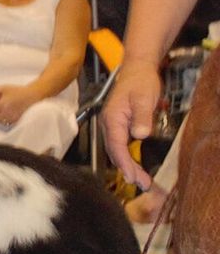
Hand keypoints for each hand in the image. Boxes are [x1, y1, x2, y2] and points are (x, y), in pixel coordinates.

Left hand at [0, 85, 39, 126]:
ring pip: (1, 122)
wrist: (32, 95)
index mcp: (2, 103)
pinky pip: (8, 123)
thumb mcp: (5, 87)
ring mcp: (11, 116)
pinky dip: (4, 122)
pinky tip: (4, 118)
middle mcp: (6, 111)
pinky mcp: (17, 119)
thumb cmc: (18, 90)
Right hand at [101, 59, 161, 189]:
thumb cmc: (140, 81)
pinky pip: (120, 147)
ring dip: (127, 167)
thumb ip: (142, 117)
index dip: (124, 163)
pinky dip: (127, 158)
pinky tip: (135, 167)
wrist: (136, 69)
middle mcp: (108, 126)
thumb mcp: (144, 98)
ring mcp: (111, 127)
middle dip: (127, 170)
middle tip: (142, 183)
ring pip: (117, 152)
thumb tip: (140, 135)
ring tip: (141, 180)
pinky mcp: (117, 128)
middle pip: (115, 153)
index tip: (132, 177)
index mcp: (112, 119)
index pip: (117, 146)